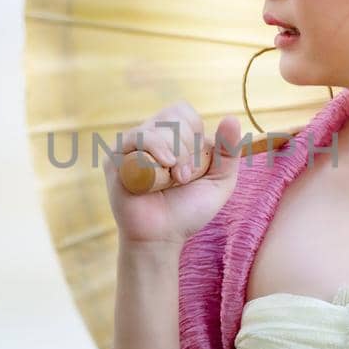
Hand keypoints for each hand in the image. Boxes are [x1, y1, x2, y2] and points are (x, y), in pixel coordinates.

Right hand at [103, 102, 242, 245]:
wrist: (162, 236)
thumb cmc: (188, 211)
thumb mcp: (220, 181)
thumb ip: (229, 151)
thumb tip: (232, 118)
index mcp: (171, 137)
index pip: (183, 112)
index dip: (195, 134)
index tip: (196, 164)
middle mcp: (150, 137)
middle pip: (173, 116)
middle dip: (188, 148)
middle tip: (184, 177)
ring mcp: (131, 146)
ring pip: (158, 127)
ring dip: (176, 153)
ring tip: (175, 179)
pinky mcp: (115, 157)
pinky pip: (137, 137)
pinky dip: (156, 150)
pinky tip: (164, 168)